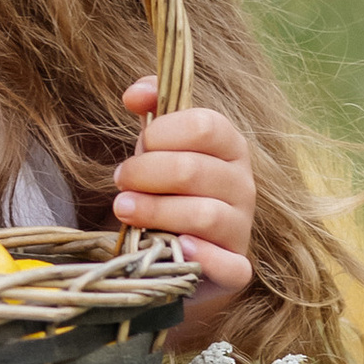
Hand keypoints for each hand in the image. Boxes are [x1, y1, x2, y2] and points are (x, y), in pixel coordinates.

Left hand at [112, 81, 255, 294]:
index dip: (163, 132)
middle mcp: (243, 185)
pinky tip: (174, 248)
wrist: (175, 252)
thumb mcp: (159, 147)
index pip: (205, 125)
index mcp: (230, 147)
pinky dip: (201, 257)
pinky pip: (228, 265)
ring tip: (123, 210)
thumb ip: (152, 110)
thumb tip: (136, 94)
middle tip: (120, 180)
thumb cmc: (167, 190)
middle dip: (145, 173)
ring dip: (155, 211)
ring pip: (204, 215)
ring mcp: (242, 228)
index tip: (139, 144)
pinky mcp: (236, 270)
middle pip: (194, 170)